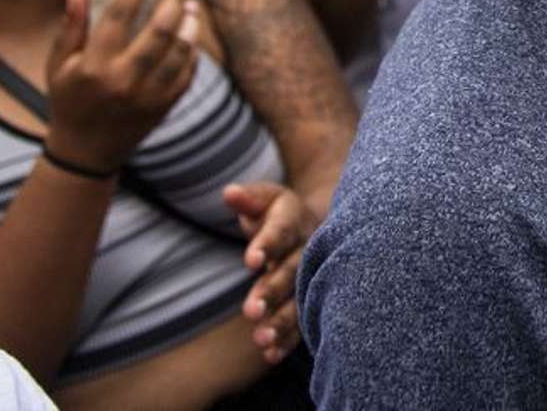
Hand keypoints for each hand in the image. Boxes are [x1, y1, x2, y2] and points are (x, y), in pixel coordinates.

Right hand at [44, 0, 200, 172]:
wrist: (85, 153)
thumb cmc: (69, 102)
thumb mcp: (58, 66)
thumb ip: (70, 27)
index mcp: (94, 66)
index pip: (119, 15)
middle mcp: (123, 80)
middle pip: (159, 31)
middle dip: (173, 0)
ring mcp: (148, 95)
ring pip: (180, 51)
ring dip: (189, 23)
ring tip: (191, 5)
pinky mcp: (165, 106)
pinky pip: (187, 72)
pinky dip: (192, 50)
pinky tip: (191, 34)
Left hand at [224, 182, 312, 365]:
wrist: (317, 224)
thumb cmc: (280, 213)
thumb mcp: (266, 199)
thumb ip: (249, 199)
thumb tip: (229, 193)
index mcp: (294, 220)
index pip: (281, 231)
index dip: (267, 244)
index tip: (250, 260)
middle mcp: (307, 249)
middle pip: (292, 271)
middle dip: (273, 291)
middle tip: (251, 310)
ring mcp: (313, 276)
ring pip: (301, 299)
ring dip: (282, 321)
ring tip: (261, 340)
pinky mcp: (312, 298)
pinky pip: (303, 320)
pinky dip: (289, 339)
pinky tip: (271, 354)